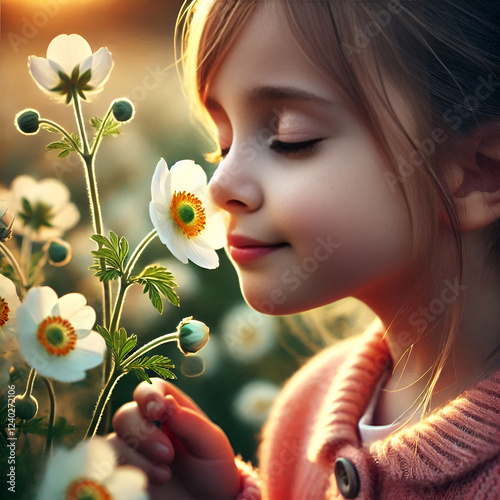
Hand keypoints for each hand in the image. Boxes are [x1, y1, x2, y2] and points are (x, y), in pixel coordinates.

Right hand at [108, 378, 239, 499]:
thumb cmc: (213, 470)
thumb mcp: (212, 444)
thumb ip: (191, 422)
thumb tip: (167, 402)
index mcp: (170, 410)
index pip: (149, 389)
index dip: (148, 395)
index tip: (158, 411)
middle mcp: (146, 427)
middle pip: (125, 415)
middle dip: (142, 433)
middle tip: (168, 455)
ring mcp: (132, 452)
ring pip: (113, 442)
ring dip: (137, 458)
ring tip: (165, 475)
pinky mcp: (122, 475)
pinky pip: (106, 468)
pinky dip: (123, 473)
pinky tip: (146, 484)